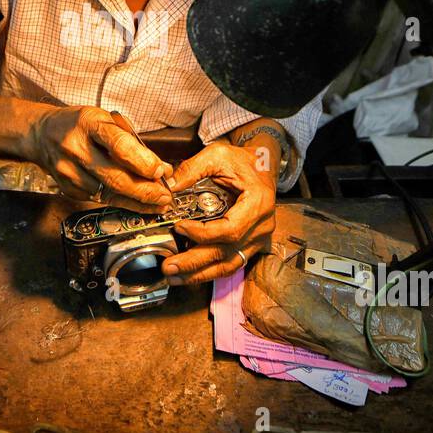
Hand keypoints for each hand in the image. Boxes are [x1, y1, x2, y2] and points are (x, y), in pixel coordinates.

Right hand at [26, 106, 173, 211]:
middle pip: (115, 177)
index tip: (161, 170)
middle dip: (145, 190)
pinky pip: (101, 200)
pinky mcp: (68, 189)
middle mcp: (76, 149)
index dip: (143, 162)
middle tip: (165, 195)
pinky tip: (138, 204)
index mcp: (88, 123)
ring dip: (137, 201)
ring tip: (158, 202)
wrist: (42, 134)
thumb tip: (158, 168)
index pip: (119, 145)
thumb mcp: (104, 119)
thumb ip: (129, 141)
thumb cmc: (79, 125)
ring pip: (109, 194)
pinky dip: (123, 203)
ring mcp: (69, 172)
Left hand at [164, 141, 276, 285]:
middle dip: (195, 263)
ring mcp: (259, 239)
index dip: (202, 234)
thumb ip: (193, 169)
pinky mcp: (252, 245)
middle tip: (169, 267)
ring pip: (230, 265)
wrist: (264, 165)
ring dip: (200, 274)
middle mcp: (262, 226)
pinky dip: (210, 271)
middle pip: (227, 253)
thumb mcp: (218, 155)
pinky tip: (190, 274)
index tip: (180, 227)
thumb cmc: (244, 161)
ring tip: (175, 277)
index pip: (230, 230)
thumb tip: (169, 187)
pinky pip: (232, 263)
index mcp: (258, 204)